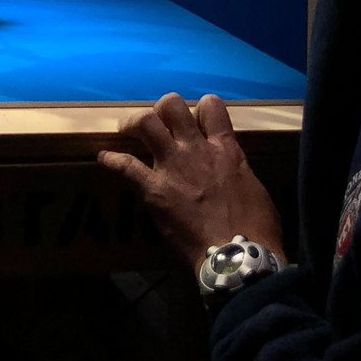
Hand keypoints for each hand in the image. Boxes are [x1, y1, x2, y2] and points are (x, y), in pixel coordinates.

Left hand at [98, 92, 286, 273]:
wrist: (238, 256)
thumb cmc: (256, 229)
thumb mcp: (253, 188)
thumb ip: (236, 170)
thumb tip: (230, 171)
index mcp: (225, 149)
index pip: (211, 106)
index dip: (201, 107)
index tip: (195, 118)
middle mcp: (196, 149)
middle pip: (172, 105)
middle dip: (162, 109)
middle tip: (158, 123)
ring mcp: (173, 166)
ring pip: (146, 121)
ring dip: (133, 122)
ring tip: (126, 130)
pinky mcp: (154, 190)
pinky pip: (126, 166)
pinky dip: (112, 160)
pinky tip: (104, 158)